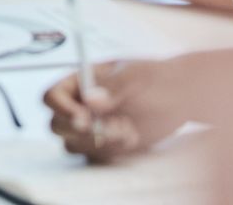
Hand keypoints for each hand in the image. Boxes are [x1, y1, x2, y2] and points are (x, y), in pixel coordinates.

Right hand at [43, 58, 189, 160]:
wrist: (180, 98)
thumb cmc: (156, 78)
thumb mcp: (136, 76)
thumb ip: (113, 87)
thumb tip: (90, 100)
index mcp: (80, 82)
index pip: (53, 96)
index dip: (61, 109)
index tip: (82, 117)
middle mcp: (80, 105)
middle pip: (57, 125)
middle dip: (81, 131)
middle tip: (108, 127)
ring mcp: (92, 127)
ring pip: (74, 144)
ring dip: (98, 143)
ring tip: (127, 130)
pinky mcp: (105, 144)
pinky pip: (94, 156)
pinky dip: (111, 151)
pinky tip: (132, 137)